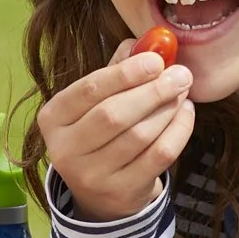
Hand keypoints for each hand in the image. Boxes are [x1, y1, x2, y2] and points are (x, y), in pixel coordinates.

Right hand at [37, 40, 193, 220]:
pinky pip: (160, 155)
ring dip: (169, 109)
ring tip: (182, 92)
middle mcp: (65, 149)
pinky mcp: (122, 192)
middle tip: (181, 74)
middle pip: (114, 114)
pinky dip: (179, 131)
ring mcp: (92, 175)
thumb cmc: (99, 133)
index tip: (156, 59)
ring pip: (140, 135)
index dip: (125, 73)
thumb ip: (116, 70)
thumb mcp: (96, 101)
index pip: (89, 89)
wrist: (100, 194)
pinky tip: (185, 114)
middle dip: (153, 91)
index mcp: (53, 118)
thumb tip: (148, 43)